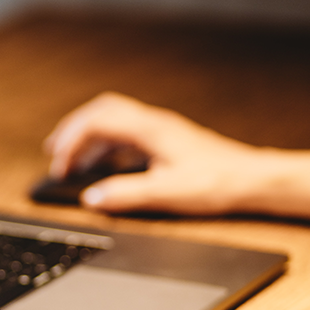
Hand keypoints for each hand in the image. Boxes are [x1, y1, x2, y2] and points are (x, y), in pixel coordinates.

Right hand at [44, 92, 264, 214]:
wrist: (255, 179)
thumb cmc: (219, 182)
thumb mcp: (167, 193)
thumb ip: (126, 195)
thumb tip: (92, 198)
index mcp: (150, 129)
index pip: (96, 122)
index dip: (71, 142)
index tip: (61, 166)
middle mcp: (153, 123)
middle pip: (101, 111)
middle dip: (73, 129)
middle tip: (55, 152)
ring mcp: (161, 130)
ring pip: (114, 120)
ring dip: (90, 137)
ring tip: (74, 160)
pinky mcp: (168, 141)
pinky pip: (127, 133)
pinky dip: (108, 146)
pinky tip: (107, 166)